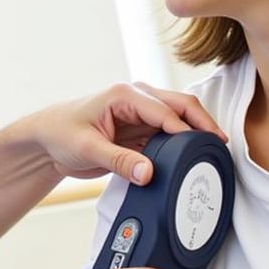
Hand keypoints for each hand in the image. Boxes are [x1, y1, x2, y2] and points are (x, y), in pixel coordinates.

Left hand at [24, 82, 225, 185]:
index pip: (164, 110)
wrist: (47, 140)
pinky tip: (192, 157)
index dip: (185, 130)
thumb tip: (149, 174)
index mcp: (124, 95)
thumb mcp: (87, 149)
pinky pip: (168, 134)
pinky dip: (181, 144)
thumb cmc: (61, 134)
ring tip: (213, 151)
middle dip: (202, 122)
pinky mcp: (140, 129)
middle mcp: (136, 98)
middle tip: (221, 143)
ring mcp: (140, 113)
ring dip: (195, 132)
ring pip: (178, 118)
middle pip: (180, 105)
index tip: (199, 148)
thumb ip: (120, 161)